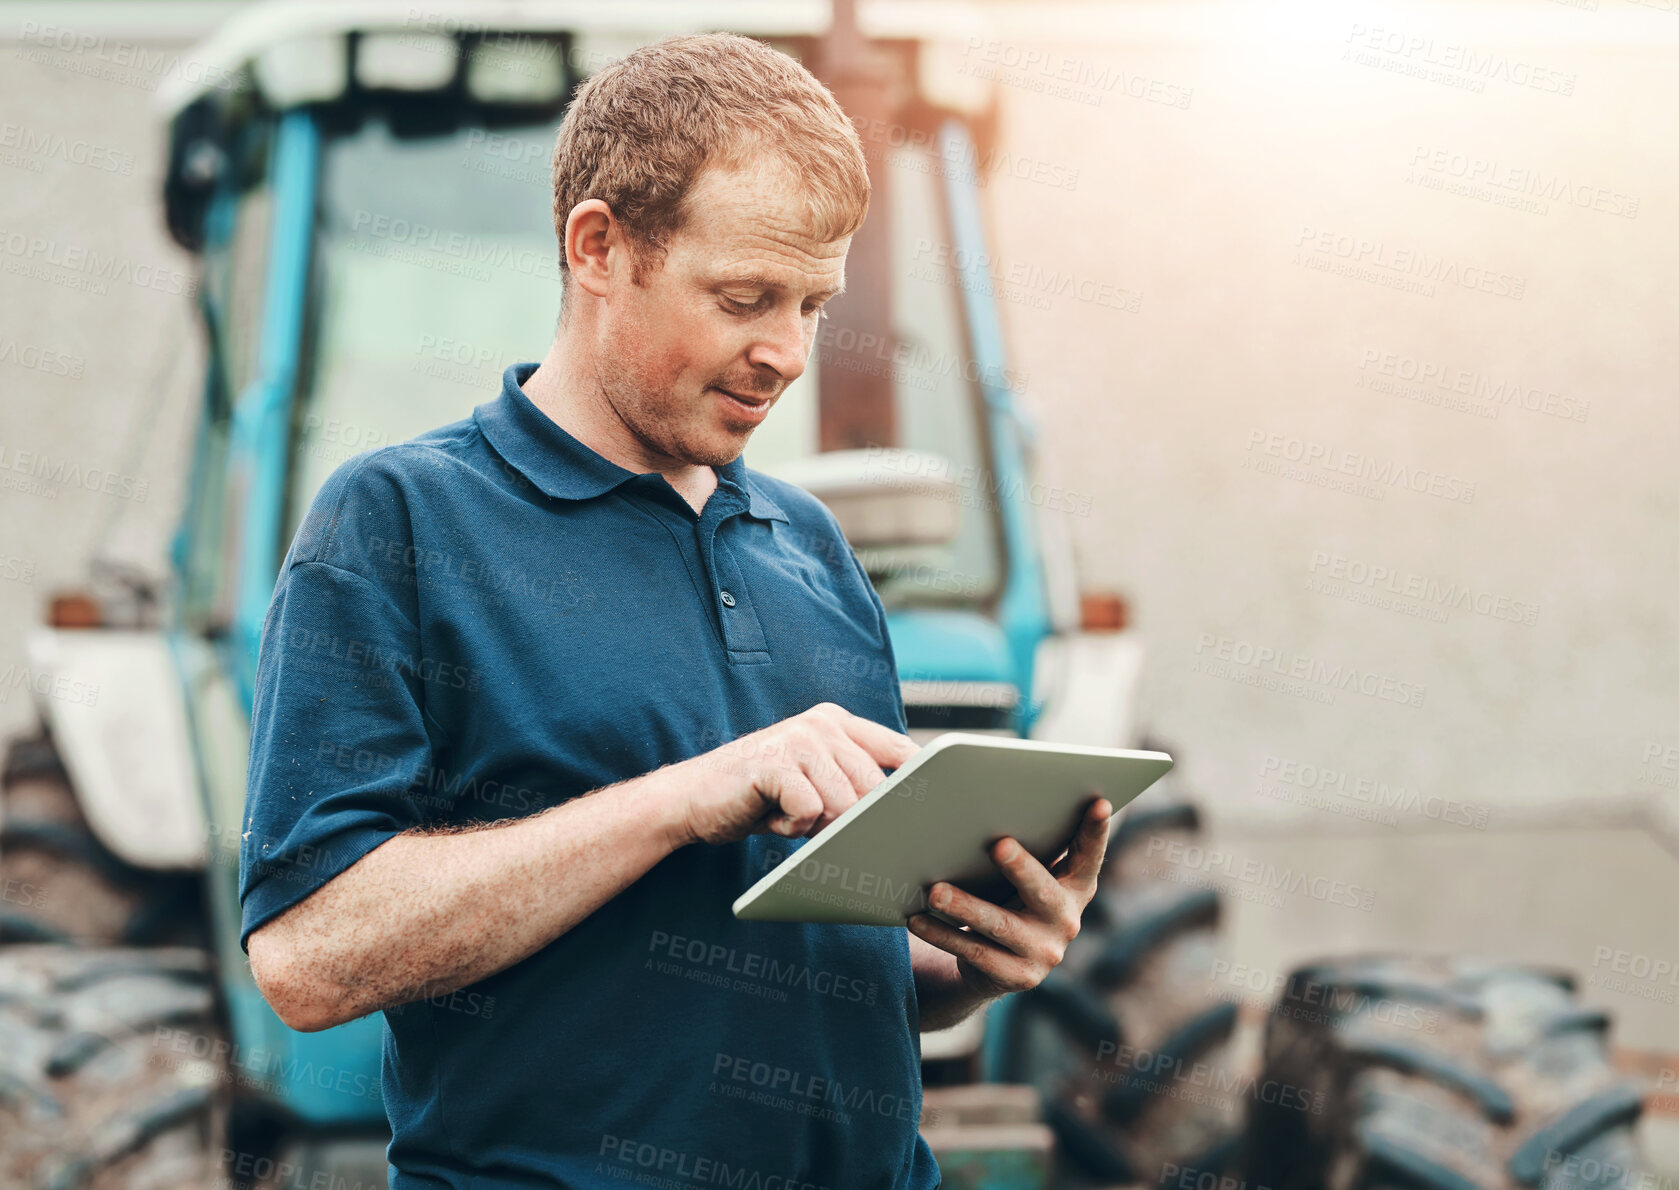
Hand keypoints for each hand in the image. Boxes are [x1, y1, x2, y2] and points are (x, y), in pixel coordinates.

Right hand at [674, 702, 919, 846]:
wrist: (694, 799)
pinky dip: (793, 827)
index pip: (900, 750)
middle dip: (855, 820)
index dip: (920, 783)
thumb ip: (854, 785)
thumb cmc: (761, 797)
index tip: (934, 810)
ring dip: (820, 826)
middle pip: (874, 788)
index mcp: (838, 723)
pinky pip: (810, 812)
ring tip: (789, 814)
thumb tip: (905, 815)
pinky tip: (772, 816)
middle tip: (817, 822)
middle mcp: (821, 723)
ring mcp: (797, 739)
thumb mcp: (816, 783)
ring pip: (844, 804)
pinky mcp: (774, 763)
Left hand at [906, 797, 1112, 998]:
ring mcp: (1045, 952)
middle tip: (998, 844)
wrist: (997, 964)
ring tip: (935, 891)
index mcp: (1075, 887)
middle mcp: (1067, 920)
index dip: (1096, 831)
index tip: (1099, 802)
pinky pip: (974, 952)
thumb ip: (1026, 853)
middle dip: (1021, 868)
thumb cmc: (1010, 900)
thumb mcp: (1026, 879)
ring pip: (1000, 925)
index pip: (1089, 856)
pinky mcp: (1017, 977)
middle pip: (1044, 892)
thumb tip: (982, 809)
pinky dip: (942, 934)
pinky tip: (918, 920)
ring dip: (965, 906)